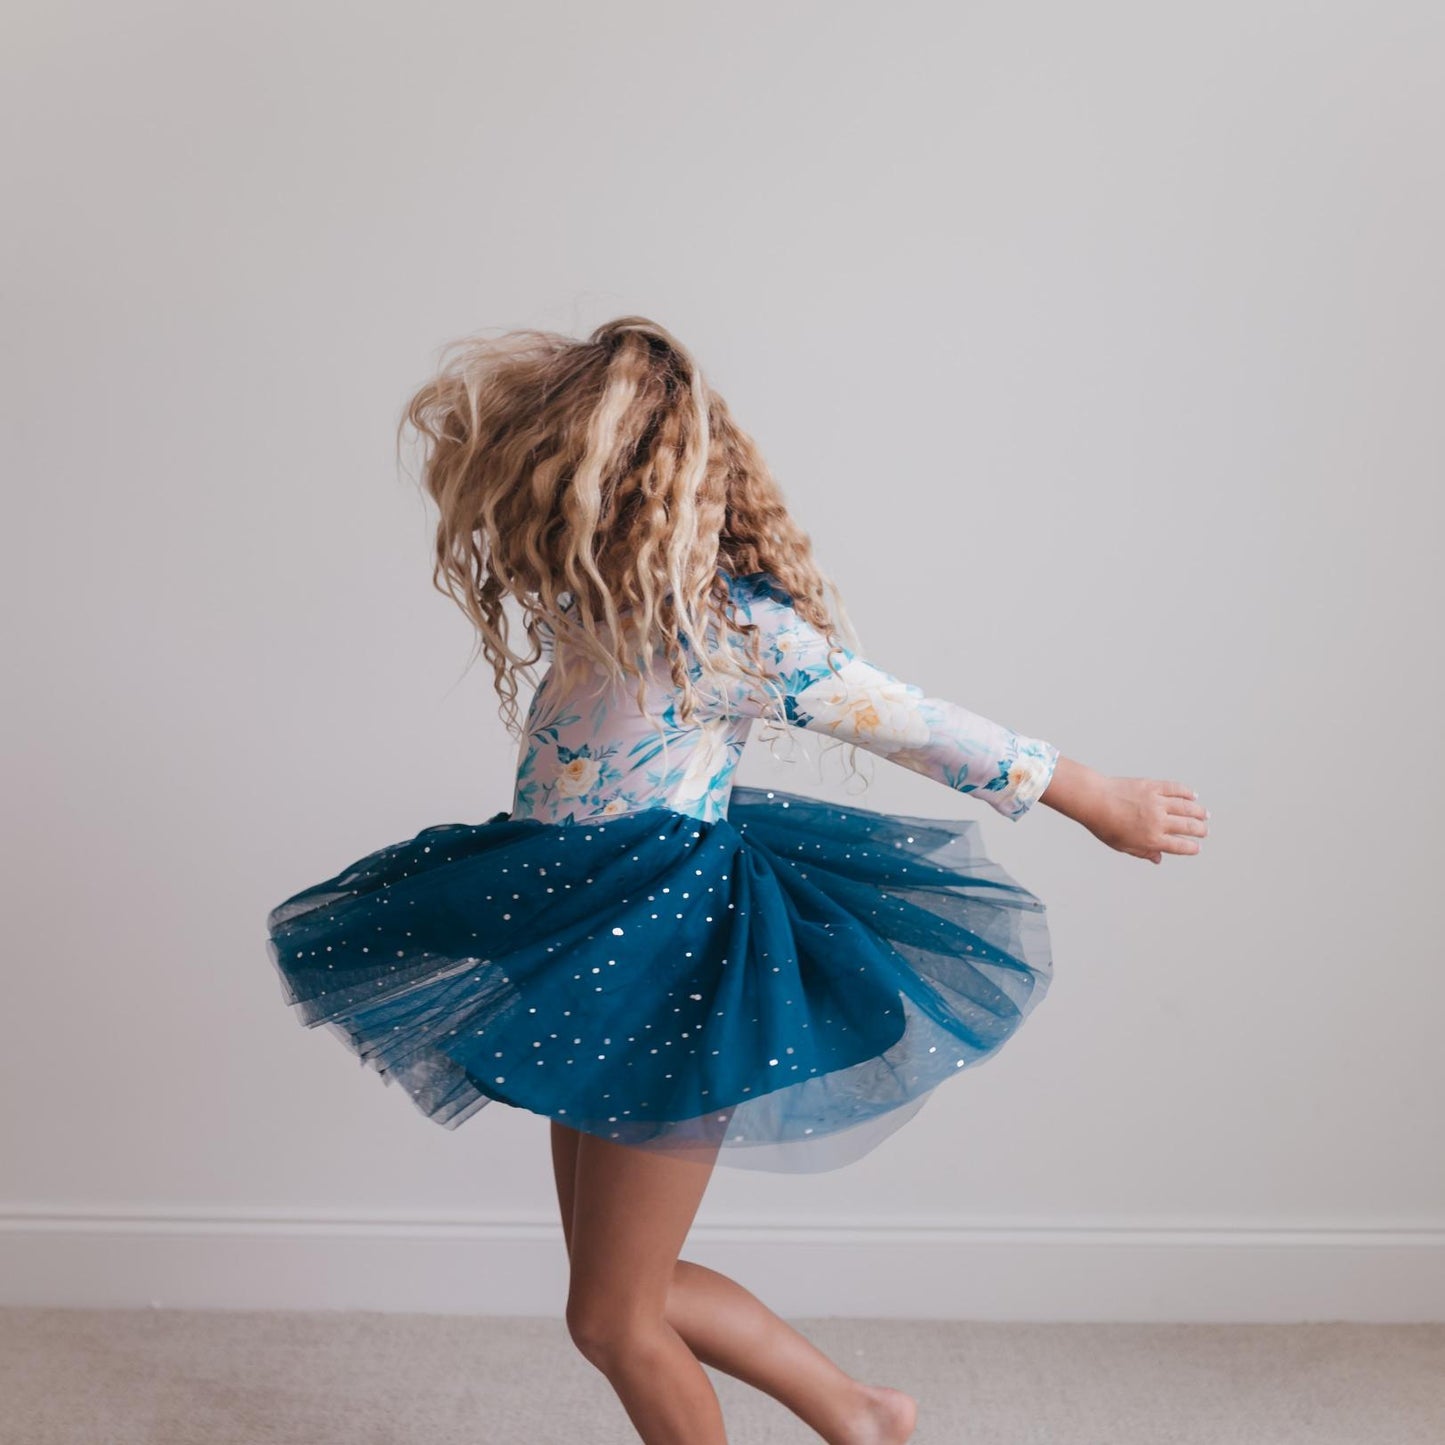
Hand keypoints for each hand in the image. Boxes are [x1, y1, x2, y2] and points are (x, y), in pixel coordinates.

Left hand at [1039, 758, 1207, 863]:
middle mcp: (1158, 821)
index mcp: (1151, 839)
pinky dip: (1187, 792)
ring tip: (1205, 815)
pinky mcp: (1153, 786)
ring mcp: (1156, 802)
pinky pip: (1175, 789)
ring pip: (1186, 807)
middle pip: (1188, 827)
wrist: (1094, 800)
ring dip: (1199, 812)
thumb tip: (1158, 859)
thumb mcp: (1122, 845)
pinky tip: (1193, 796)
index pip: (1180, 846)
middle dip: (1200, 830)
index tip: (1197, 848)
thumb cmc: (1104, 825)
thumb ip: (1143, 852)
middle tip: (1204, 831)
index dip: (1192, 848)